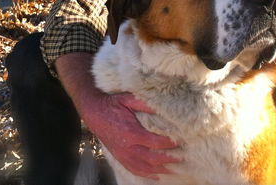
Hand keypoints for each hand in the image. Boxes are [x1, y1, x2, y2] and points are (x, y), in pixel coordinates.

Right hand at [55, 53, 179, 180]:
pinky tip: (156, 175)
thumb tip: (162, 106)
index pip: (155, 142)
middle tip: (182, 157)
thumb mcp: (128, 99)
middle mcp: (128, 147)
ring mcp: (123, 154)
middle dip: (168, 159)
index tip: (180, 140)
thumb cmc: (112, 104)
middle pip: (152, 158)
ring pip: (144, 167)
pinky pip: (134, 169)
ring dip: (160, 169)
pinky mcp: (120, 157)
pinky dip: (146, 174)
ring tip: (174, 168)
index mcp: (131, 132)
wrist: (94, 112)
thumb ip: (145, 104)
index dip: (169, 143)